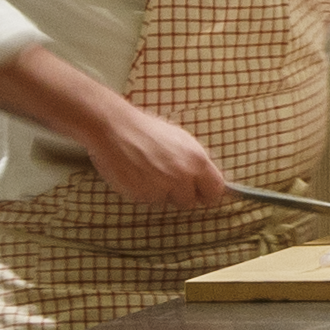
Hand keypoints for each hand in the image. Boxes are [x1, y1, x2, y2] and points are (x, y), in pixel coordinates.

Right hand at [88, 109, 242, 213]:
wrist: (114, 127)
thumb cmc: (147, 131)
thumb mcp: (181, 141)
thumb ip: (196, 164)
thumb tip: (208, 181)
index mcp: (197, 160)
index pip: (215, 191)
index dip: (207, 193)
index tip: (201, 193)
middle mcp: (183, 176)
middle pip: (190, 202)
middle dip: (180, 194)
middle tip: (166, 177)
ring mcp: (162, 188)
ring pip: (167, 202)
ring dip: (160, 193)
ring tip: (147, 170)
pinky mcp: (143, 195)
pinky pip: (148, 201)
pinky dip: (143, 192)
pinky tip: (136, 174)